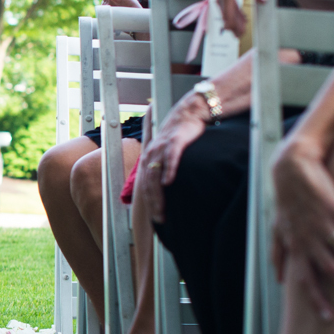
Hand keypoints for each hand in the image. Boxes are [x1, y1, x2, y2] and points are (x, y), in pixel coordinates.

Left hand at [137, 98, 208, 224]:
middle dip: (153, 204)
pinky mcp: (174, 142)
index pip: (146, 185)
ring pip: (156, 175)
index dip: (149, 203)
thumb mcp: (167, 152)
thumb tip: (167, 186)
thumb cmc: (180, 135)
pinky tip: (169, 182)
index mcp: (149, 158)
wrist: (188, 113)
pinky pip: (170, 158)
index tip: (155, 218)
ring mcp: (161, 148)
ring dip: (159, 194)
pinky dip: (168, 171)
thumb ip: (164, 167)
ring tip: (163, 209)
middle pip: (148, 184)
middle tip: (160, 220)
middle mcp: (151, 154)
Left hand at [269, 138, 333, 320]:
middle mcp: (307, 238)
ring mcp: (320, 222)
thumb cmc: (286, 202)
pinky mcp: (332, 206)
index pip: (305, 279)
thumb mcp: (277, 230)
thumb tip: (279, 278)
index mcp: (296, 247)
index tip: (329, 318)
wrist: (291, 169)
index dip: (315, 299)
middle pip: (327, 268)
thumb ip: (279, 254)